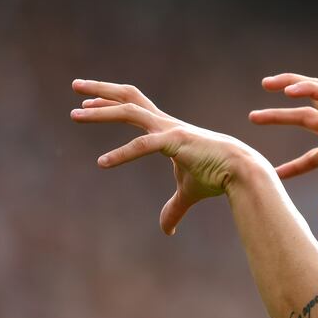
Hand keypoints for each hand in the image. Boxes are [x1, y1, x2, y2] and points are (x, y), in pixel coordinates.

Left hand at [70, 79, 263, 234]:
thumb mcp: (188, 193)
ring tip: (75, 114)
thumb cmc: (218, 178)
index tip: (87, 103)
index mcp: (168, 129)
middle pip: (128, 97)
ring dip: (100, 111)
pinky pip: (143, 145)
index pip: (135, 107)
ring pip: (129, 111)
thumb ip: (174, 208)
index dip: (111, 103)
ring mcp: (170, 129)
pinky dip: (122, 154)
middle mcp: (166, 123)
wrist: (243, 172)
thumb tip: (166, 230)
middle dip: (100, 90)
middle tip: (75, 86)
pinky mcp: (175, 141)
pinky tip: (103, 164)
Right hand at [250, 73, 317, 223]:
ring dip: (282, 117)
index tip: (284, 92)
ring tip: (253, 118)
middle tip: (265, 84)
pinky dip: (294, 163)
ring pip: (306, 119)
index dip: (306, 89)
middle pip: (312, 99)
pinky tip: (276, 174)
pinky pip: (310, 154)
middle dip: (289, 87)